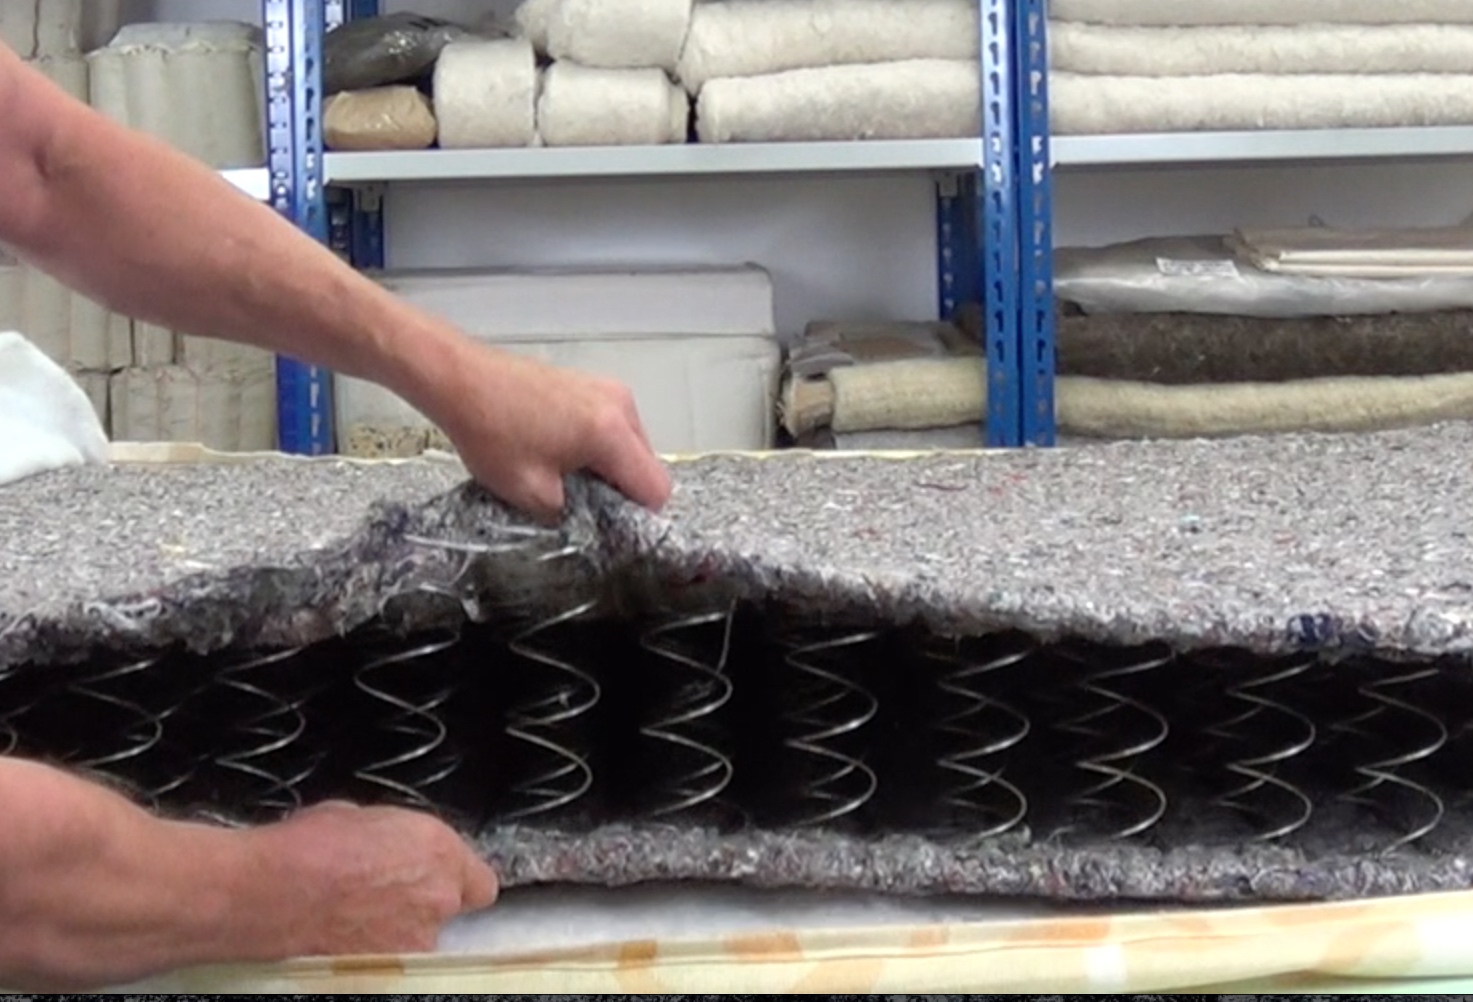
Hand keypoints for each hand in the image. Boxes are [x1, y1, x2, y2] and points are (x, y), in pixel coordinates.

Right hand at [250, 801, 497, 956]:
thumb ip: (394, 840)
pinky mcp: (388, 973)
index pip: (481, 884)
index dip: (458, 882)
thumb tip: (388, 850)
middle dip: (422, 905)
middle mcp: (438, 900)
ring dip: (398, 932)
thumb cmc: (306, 845)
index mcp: (440, 852)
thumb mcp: (360, 818)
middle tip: (383, 899)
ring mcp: (414, 942)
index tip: (437, 881)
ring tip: (353, 922)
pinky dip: (373, 955)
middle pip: (449, 912)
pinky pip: (393, 963)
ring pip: (420, 941)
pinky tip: (342, 942)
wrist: (267, 894)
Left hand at [430, 341, 673, 522]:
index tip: (611, 526)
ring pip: (632, 445)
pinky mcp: (592, 383)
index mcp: (612, 432)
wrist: (462, 380)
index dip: (638, 515)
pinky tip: (563, 451)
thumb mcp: (531, 493)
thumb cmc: (491, 430)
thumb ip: (572, 515)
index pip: (656, 487)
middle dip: (624, 489)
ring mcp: (608, 389)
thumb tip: (588, 522)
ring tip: (569, 474)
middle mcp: (620, 405)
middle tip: (584, 504)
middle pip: (648, 465)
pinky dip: (599, 445)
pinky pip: (614, 425)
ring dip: (611, 466)